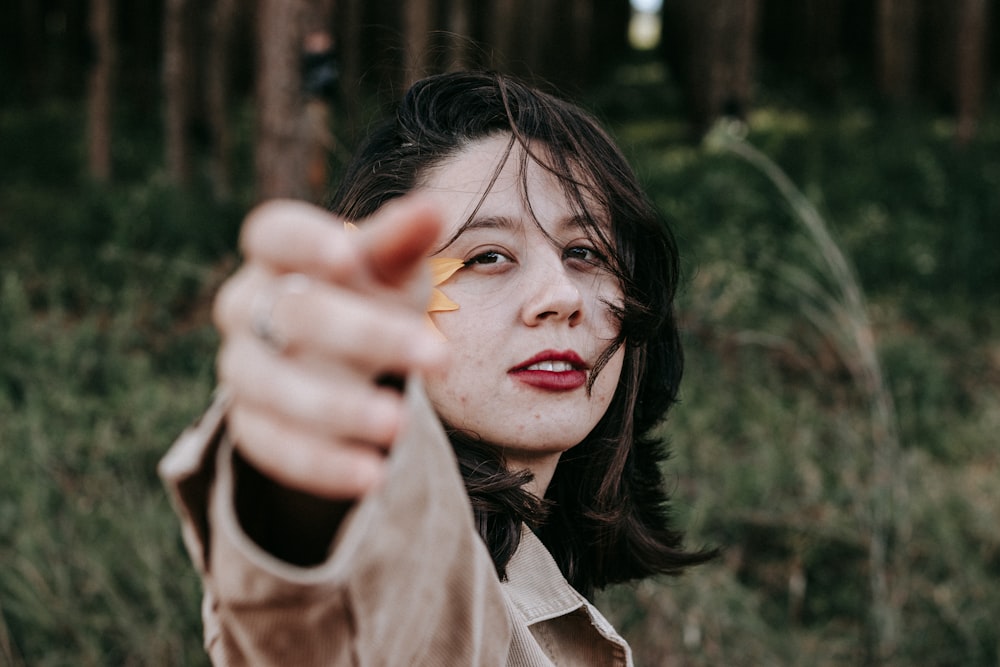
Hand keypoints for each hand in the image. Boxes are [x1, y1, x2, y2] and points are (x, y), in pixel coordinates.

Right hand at [212, 197, 447, 500]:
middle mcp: (247, 307)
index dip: (304, 242)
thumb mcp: (389, 270)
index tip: (347, 255)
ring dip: (336, 407)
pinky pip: (274, 446)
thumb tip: (435, 207)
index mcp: (278, 255)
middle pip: (291, 314)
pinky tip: (371, 474)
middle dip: (365, 335)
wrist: (339, 360)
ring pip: (273, 386)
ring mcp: (243, 368)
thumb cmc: (367, 295)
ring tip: (399, 424)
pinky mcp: (250, 425)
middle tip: (438, 356)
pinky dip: (321, 463)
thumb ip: (402, 241)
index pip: (273, 233)